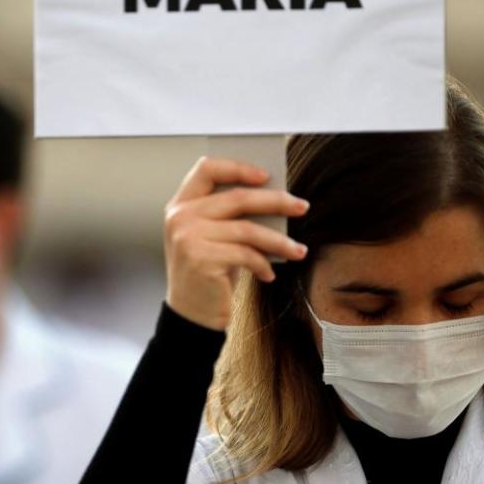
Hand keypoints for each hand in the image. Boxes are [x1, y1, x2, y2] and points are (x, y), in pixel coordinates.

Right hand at [164, 156, 309, 330]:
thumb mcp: (214, 238)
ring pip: (248, 228)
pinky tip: (269, 275)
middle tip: (302, 206)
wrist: (191, 315)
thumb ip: (231, 216)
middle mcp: (181, 217)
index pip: (207, 169)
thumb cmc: (209, 272)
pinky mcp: (201, 259)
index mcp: (181, 204)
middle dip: (276, 200)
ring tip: (298, 250)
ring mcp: (188, 237)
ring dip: (280, 240)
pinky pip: (246, 254)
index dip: (239, 167)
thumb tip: (276, 198)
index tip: (267, 176)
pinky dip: (263, 264)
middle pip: (237, 197)